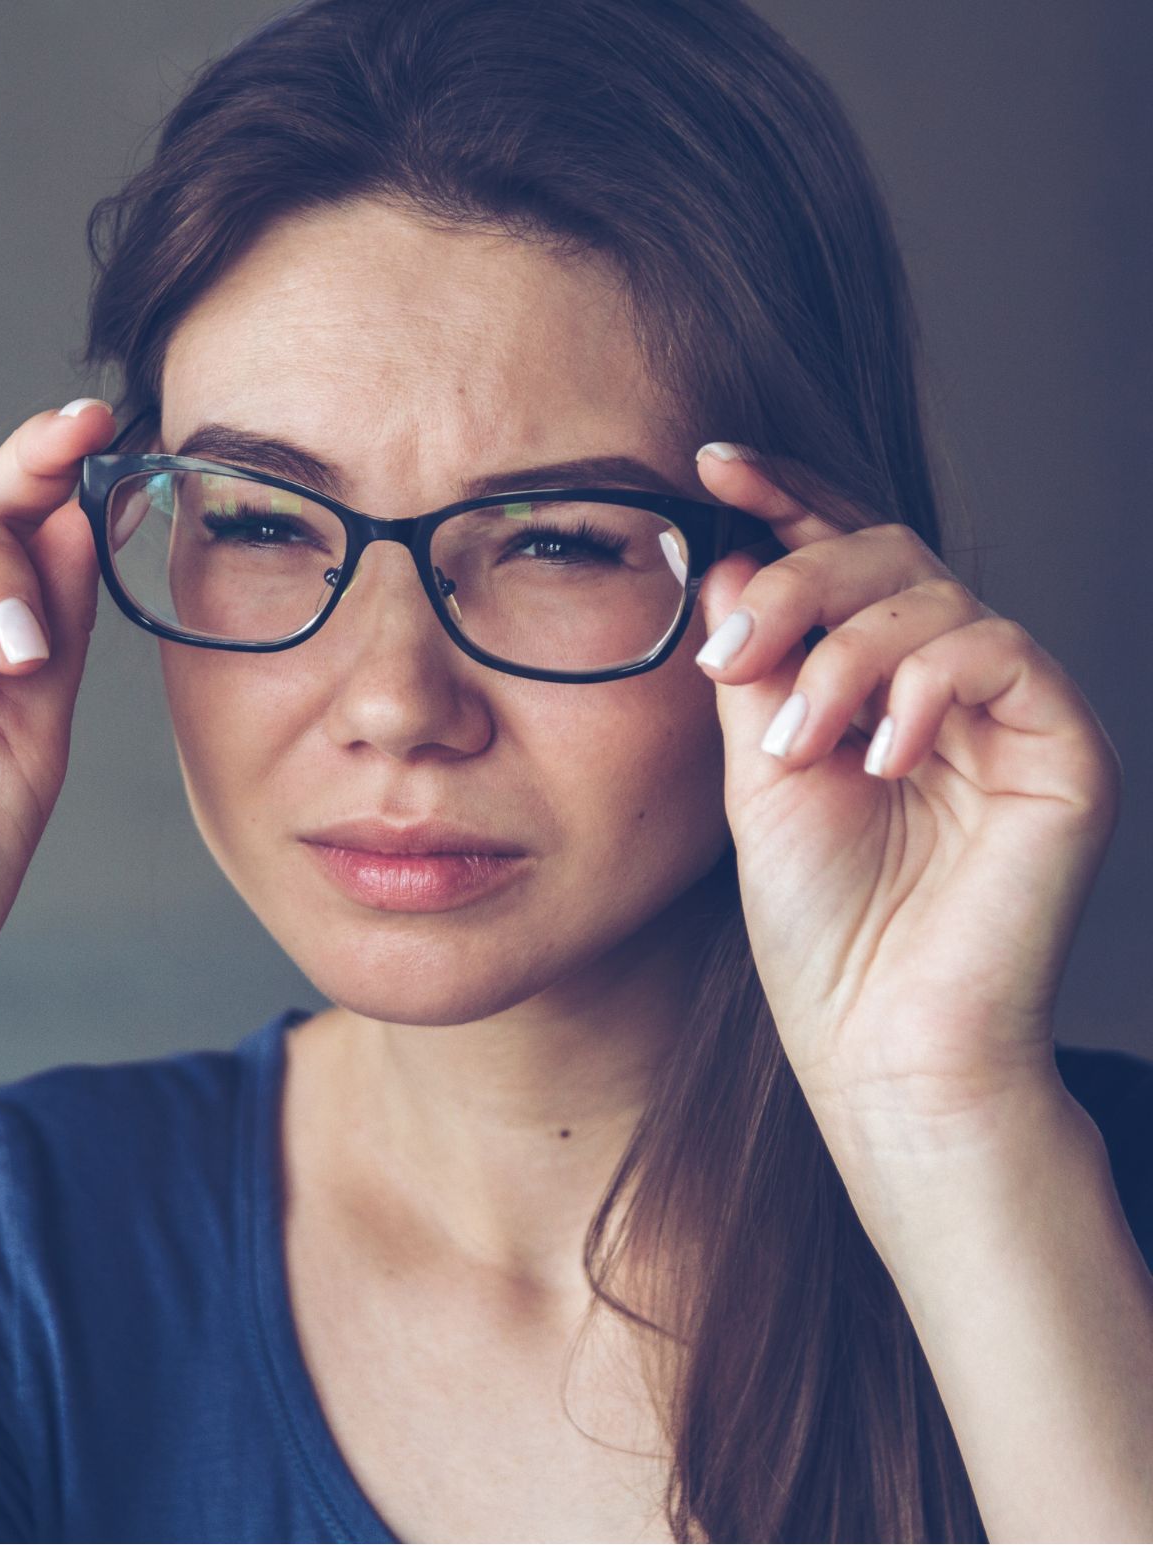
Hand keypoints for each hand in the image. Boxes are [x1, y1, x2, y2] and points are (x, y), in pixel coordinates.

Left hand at [689, 443, 1121, 1130]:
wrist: (882, 1040)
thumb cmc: (821, 925)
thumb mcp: (757, 772)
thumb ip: (754, 665)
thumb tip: (731, 556)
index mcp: (877, 681)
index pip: (841, 558)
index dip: (782, 497)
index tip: (707, 462)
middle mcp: (950, 682)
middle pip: (885, 554)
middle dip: (795, 583)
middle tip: (727, 652)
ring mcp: (1013, 710)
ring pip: (933, 596)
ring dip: (841, 656)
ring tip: (791, 746)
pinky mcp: (1067, 745)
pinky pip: (999, 652)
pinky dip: (920, 689)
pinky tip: (874, 759)